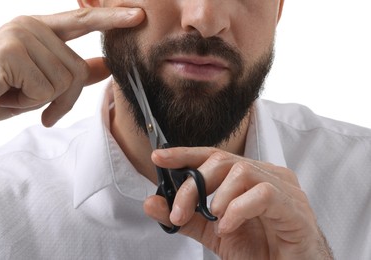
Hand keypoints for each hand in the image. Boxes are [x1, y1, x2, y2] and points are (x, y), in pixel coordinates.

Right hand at [0, 7, 144, 125]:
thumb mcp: (41, 82)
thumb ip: (73, 72)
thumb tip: (106, 67)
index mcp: (39, 29)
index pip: (82, 21)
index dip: (110, 19)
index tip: (137, 16)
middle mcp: (32, 26)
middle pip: (77, 69)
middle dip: (64, 99)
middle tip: (41, 108)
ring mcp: (22, 35)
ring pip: (64, 81)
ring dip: (42, 101)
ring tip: (16, 94)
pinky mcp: (13, 51)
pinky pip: (45, 90)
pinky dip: (29, 103)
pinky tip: (7, 94)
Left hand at [144, 147, 332, 258]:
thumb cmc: (260, 250)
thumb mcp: (214, 233)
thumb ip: (186, 217)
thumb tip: (152, 203)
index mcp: (249, 178)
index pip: (213, 156)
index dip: (185, 154)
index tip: (159, 158)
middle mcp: (266, 175)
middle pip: (222, 161)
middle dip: (194, 185)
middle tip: (179, 212)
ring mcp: (284, 188)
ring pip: (241, 172)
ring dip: (218, 197)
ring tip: (214, 220)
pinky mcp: (295, 207)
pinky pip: (263, 194)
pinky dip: (238, 209)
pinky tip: (229, 226)